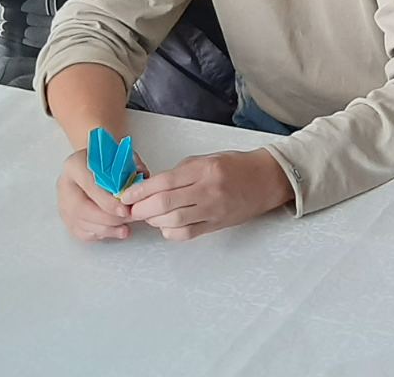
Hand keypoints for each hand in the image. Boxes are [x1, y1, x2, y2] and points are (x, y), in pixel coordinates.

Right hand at [56, 147, 132, 242]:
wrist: (94, 162)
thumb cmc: (108, 159)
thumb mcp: (121, 155)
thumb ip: (132, 166)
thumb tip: (142, 178)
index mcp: (75, 165)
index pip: (89, 186)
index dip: (107, 201)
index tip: (125, 210)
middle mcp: (64, 185)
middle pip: (82, 209)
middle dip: (108, 219)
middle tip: (128, 219)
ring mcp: (62, 203)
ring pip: (81, 223)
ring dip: (106, 229)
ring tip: (125, 229)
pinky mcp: (66, 218)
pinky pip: (81, 232)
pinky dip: (100, 234)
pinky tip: (115, 231)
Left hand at [119, 149, 293, 240]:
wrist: (267, 180)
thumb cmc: (237, 166)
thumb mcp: (207, 159)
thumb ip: (180, 173)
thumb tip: (151, 186)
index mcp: (205, 169)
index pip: (164, 182)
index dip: (140, 191)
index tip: (126, 195)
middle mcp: (208, 190)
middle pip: (165, 204)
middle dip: (142, 209)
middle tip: (132, 209)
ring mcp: (214, 210)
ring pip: (174, 221)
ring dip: (154, 221)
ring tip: (149, 216)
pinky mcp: (217, 225)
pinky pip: (187, 233)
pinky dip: (171, 232)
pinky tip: (167, 226)